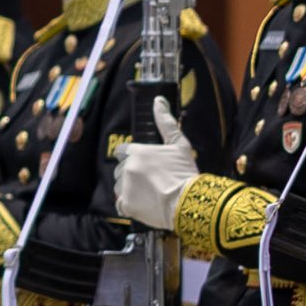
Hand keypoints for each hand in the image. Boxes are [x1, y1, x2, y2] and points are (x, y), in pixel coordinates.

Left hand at [112, 98, 197, 234]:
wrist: (186, 201)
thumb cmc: (185, 172)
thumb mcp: (179, 144)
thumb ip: (166, 123)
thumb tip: (158, 101)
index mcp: (137, 152)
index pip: (121, 151)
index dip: (130, 157)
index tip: (142, 164)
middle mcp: (127, 168)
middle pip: (120, 169)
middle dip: (131, 174)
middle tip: (151, 180)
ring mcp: (124, 187)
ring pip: (119, 186)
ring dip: (130, 189)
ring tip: (150, 192)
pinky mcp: (125, 204)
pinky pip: (121, 203)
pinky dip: (130, 205)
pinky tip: (145, 203)